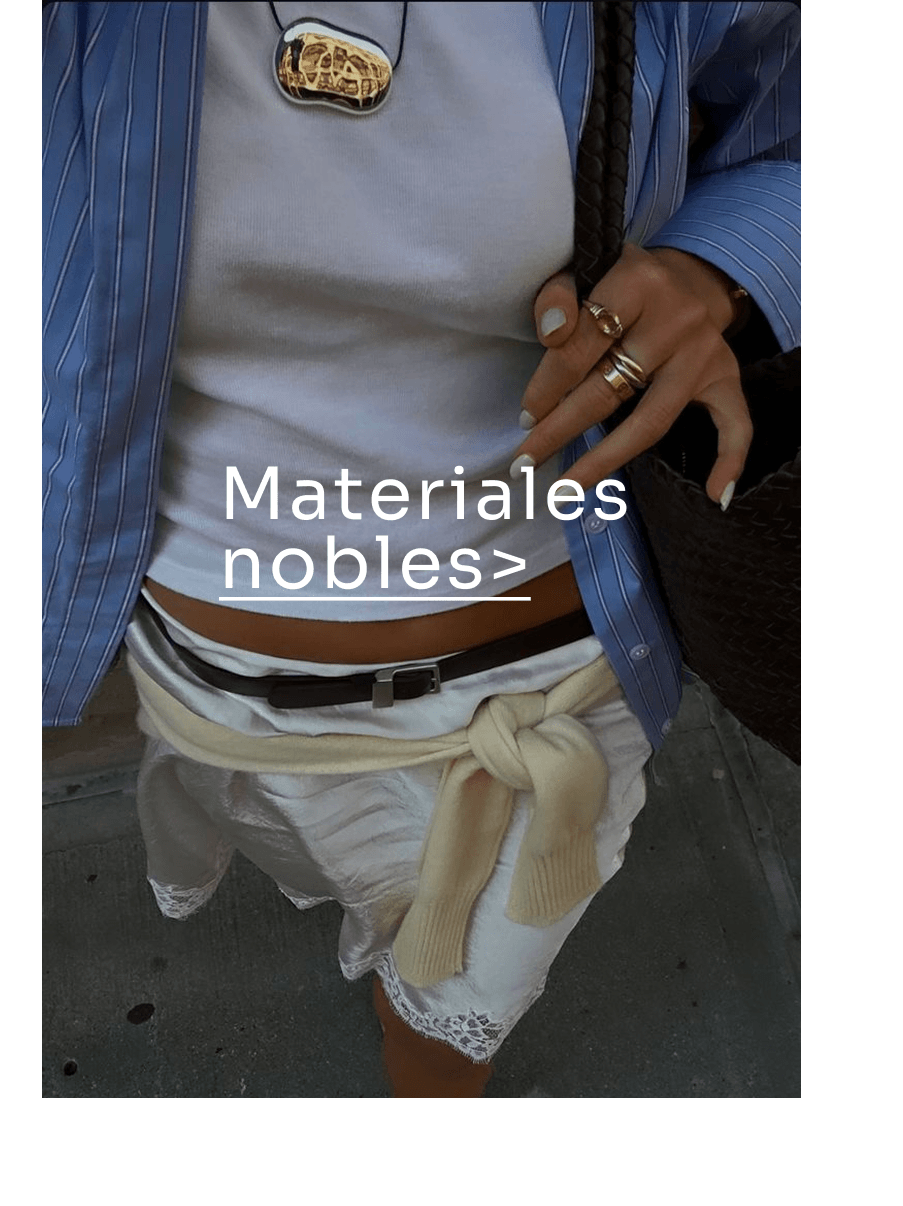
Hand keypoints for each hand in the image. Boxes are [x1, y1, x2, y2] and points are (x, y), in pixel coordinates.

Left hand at [515, 244, 752, 507]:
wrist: (689, 276)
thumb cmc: (624, 282)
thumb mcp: (586, 269)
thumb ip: (558, 295)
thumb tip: (552, 333)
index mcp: (639, 283)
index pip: (582, 344)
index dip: (546, 386)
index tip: (525, 417)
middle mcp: (678, 319)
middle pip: (609, 388)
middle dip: (560, 429)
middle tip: (524, 461)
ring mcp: (705, 353)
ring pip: (651, 420)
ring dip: (605, 459)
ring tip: (566, 489)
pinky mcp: (727, 376)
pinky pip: (736, 424)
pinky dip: (730, 460)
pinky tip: (713, 494)